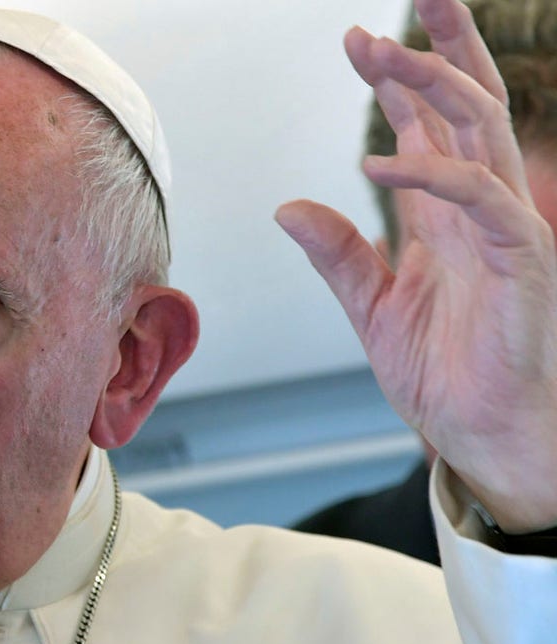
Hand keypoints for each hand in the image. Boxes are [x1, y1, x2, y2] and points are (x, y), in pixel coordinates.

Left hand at [275, 0, 556, 532]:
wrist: (484, 435)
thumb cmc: (444, 375)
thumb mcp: (373, 308)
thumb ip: (339, 255)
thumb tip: (287, 208)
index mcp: (445, 216)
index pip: (427, 128)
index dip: (394, 83)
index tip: (355, 42)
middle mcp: (480, 210)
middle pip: (467, 107)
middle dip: (432, 52)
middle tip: (379, 19)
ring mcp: (507, 228)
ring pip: (482, 130)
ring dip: (434, 84)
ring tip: (382, 53)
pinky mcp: (524, 258)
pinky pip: (481, 197)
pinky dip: (431, 173)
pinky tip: (375, 163)